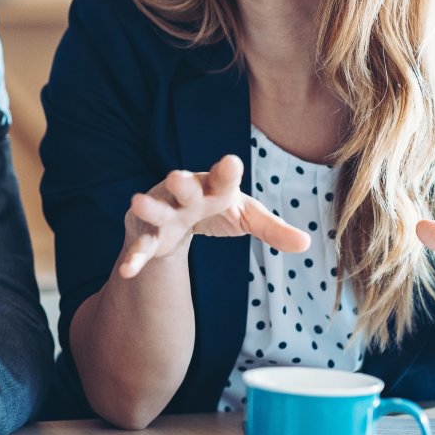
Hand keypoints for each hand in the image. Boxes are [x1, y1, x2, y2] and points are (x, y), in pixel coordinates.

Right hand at [121, 155, 310, 276]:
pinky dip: (134, 257)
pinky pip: (141, 245)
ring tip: (137, 201)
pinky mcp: (148, 233)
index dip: (226, 172)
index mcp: (214, 187)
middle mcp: (186, 194)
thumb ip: (272, 229)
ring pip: (157, 210)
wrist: (177, 217)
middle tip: (178, 175)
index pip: (223, 180)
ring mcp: (164, 212)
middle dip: (181, 183)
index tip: (232, 163)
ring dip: (149, 207)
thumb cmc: (214, 209)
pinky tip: (126, 271)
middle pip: (184, 188)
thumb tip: (307, 244)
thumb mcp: (245, 217)